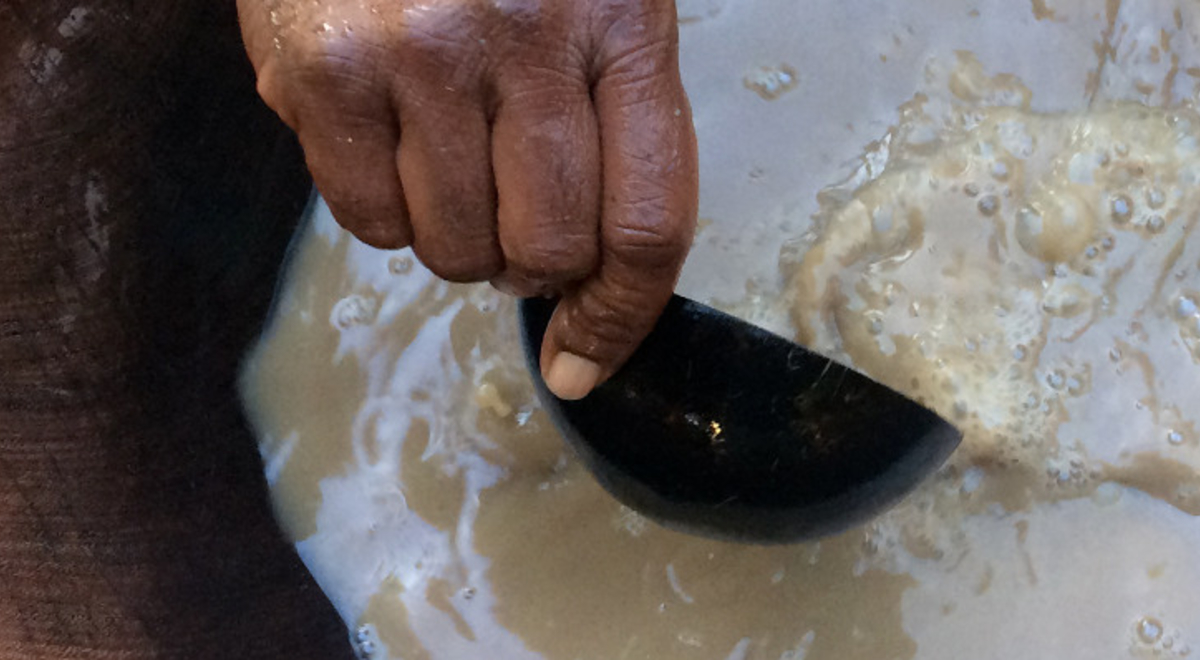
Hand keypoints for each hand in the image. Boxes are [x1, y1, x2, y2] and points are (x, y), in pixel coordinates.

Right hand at [237, 0, 698, 399]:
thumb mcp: (595, 3)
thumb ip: (611, 128)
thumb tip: (585, 293)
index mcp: (622, 20)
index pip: (648, 221)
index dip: (623, 316)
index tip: (589, 359)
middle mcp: (526, 35)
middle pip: (550, 251)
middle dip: (531, 262)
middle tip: (510, 215)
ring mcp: (422, 53)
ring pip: (455, 251)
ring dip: (457, 235)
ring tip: (447, 157)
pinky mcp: (328, 71)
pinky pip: (369, 223)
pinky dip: (385, 211)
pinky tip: (391, 142)